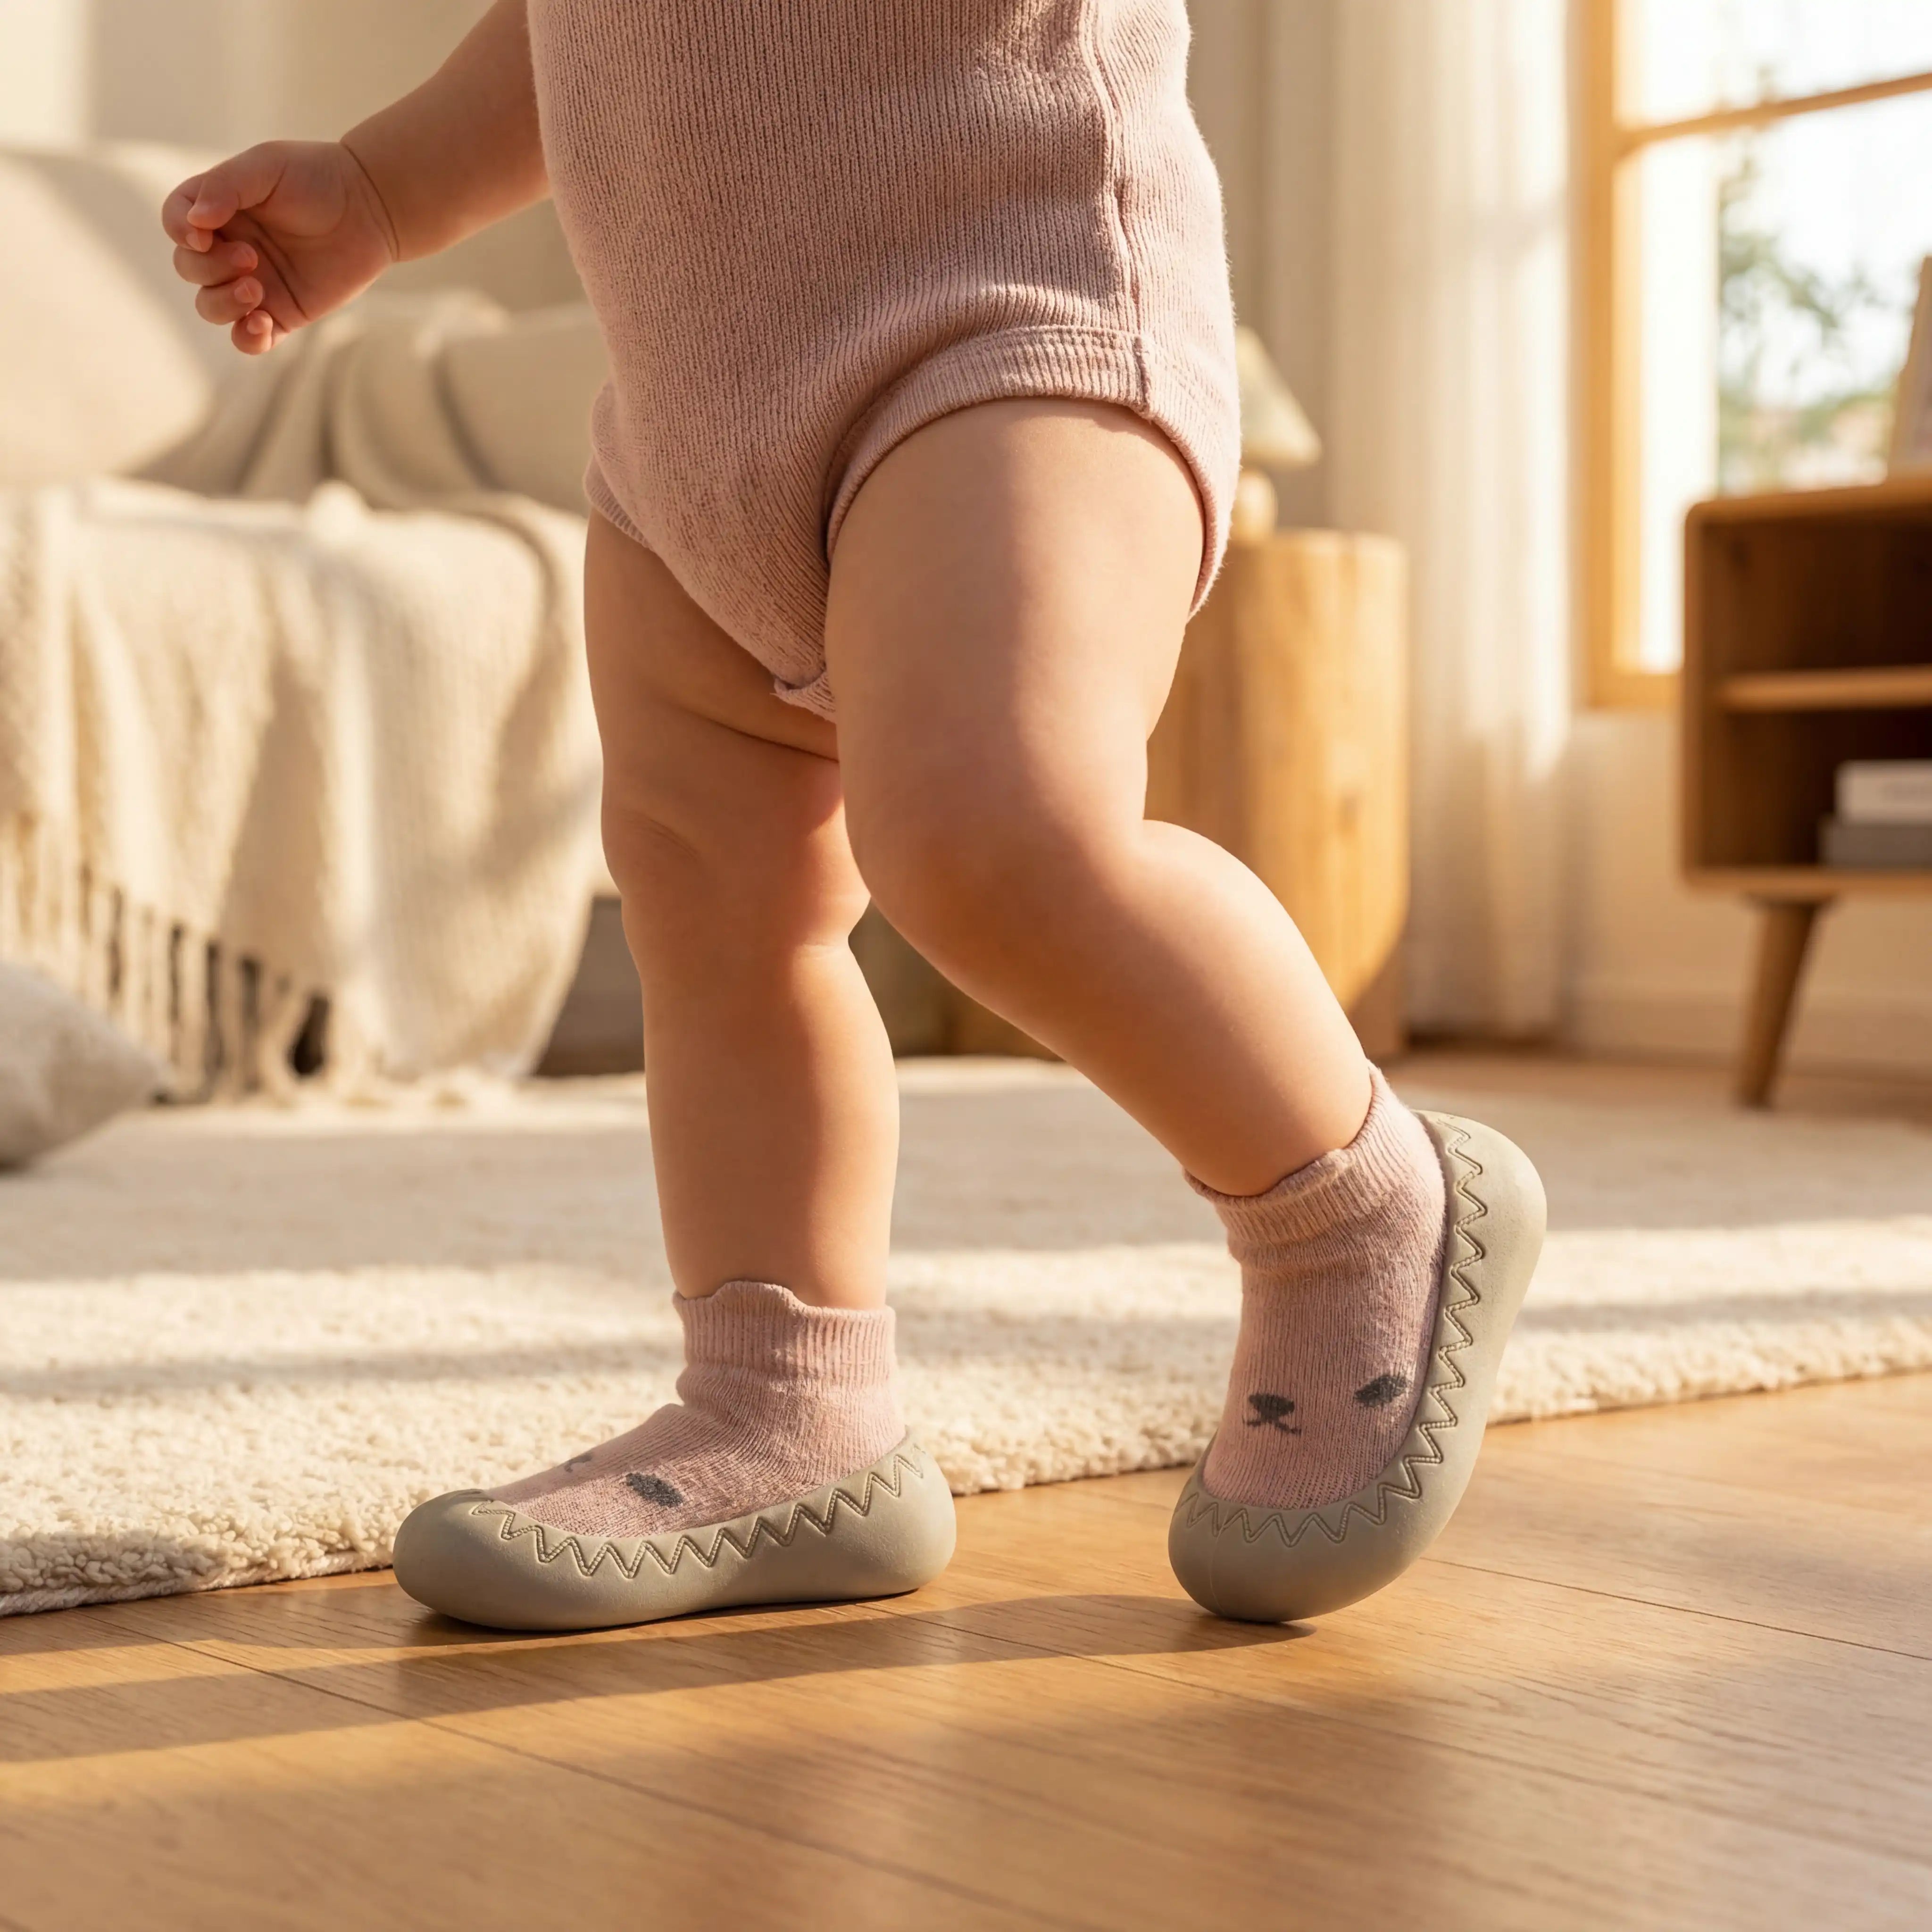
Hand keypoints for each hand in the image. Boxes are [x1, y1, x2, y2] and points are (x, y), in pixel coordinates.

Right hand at [162, 141, 399, 356]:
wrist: (370, 207)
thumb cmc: (316, 178)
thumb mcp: (266, 167)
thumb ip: (225, 187)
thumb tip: (194, 222)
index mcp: (218, 209)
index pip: (176, 222)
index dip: (179, 231)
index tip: (202, 234)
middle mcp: (229, 247)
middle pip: (189, 268)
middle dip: (210, 268)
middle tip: (252, 257)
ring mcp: (253, 283)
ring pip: (211, 306)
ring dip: (224, 303)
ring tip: (256, 290)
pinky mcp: (282, 313)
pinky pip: (249, 338)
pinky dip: (248, 338)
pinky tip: (262, 324)